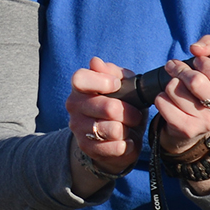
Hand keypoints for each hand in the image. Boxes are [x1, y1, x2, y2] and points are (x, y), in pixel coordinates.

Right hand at [65, 57, 139, 179]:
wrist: (114, 137)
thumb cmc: (120, 104)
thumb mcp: (122, 85)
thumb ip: (113, 72)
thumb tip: (95, 62)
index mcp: (80, 87)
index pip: (80, 79)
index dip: (103, 82)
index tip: (117, 85)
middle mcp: (74, 106)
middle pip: (109, 108)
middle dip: (129, 112)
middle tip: (135, 114)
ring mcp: (78, 127)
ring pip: (114, 129)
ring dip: (128, 129)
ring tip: (129, 128)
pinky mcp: (86, 147)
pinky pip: (115, 147)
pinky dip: (127, 144)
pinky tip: (127, 141)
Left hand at [150, 34, 209, 161]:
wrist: (196, 121)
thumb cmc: (208, 85)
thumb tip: (197, 48)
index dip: (207, 65)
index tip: (198, 60)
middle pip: (196, 82)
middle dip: (182, 69)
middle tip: (176, 66)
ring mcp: (206, 122)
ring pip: (176, 90)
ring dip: (170, 81)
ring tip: (174, 82)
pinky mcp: (187, 129)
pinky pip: (163, 103)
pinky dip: (161, 96)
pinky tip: (169, 97)